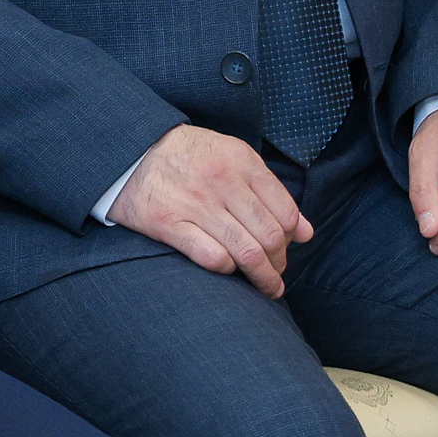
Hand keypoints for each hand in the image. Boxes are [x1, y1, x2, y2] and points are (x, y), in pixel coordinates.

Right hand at [106, 125, 312, 298]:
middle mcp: (220, 180)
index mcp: (240, 160)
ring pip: (246, 252)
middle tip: (276, 274)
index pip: (286, 211)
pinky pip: (213, 258)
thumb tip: (306, 232)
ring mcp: (194, 202)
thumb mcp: (232, 157)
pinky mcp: (168, 223)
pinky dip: (227, 270)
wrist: (130, 150)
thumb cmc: (188, 156)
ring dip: (262, 277)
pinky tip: (228, 270)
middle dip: (279, 264)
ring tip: (266, 287)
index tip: (287, 250)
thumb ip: (269, 191)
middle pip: (270, 236)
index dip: (292, 238)